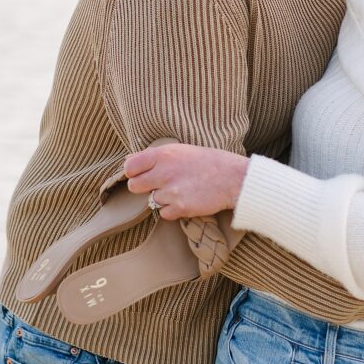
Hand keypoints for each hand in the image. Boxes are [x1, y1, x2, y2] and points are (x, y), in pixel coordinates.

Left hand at [124, 143, 248, 220]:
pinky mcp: (180, 208)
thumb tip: (131, 162)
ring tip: (181, 190)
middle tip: (158, 185)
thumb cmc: (210, 162)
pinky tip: (186, 200)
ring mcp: (172, 191)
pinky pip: (164, 213)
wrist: (234, 178)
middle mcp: (165, 172)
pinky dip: (173, 210)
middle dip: (143, 187)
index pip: (130, 166)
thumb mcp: (182, 150)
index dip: (134, 172)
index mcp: (164, 154)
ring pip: (151, 200)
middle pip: (134, 186)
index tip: (141, 174)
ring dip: (162, 198)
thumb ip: (157, 156)